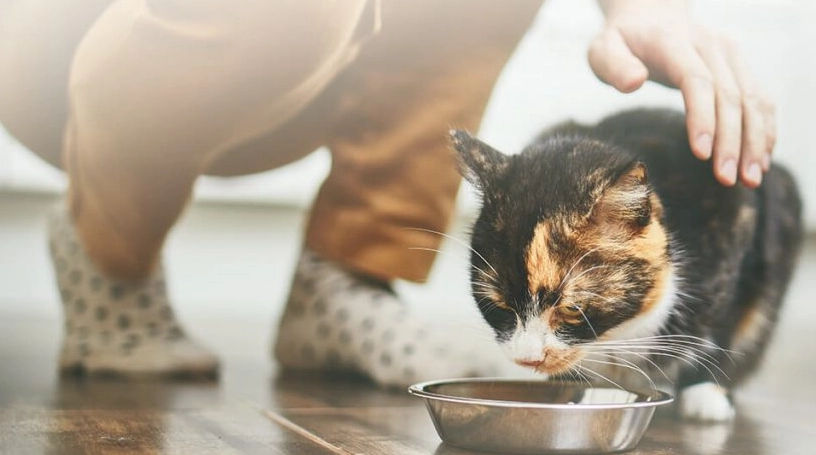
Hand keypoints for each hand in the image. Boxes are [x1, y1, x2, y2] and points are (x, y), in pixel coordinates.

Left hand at [589, 0, 774, 187]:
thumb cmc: (621, 41)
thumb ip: (614, 66)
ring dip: (755, 140)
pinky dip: (764, 130)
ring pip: (752, 99)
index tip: (702, 154)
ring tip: (750, 179)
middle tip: (726, 178)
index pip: (697, 80)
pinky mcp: (740, 66)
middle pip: (730, 95)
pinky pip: (760, 99)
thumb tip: (634, 82)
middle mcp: (710, 46)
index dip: (703, 117)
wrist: (650, 16)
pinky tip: (760, 160)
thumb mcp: (603, 49)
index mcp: (674, 42)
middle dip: (731, 140)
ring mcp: (730, 55)